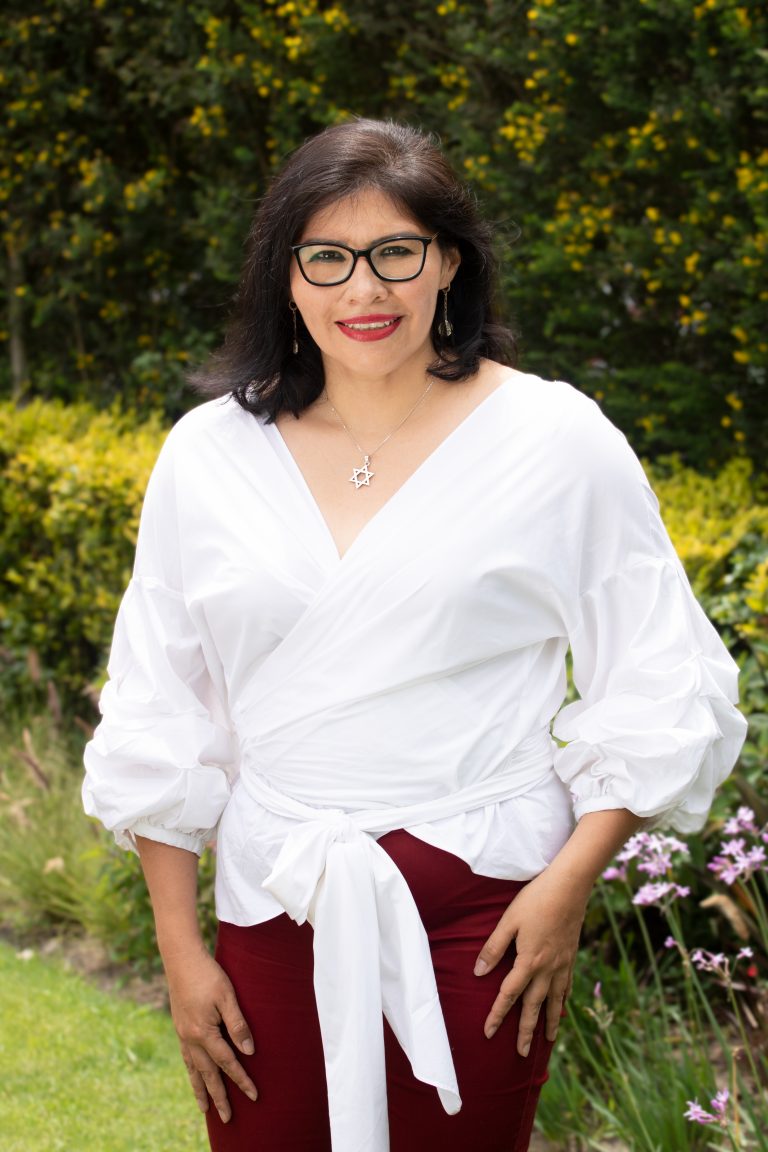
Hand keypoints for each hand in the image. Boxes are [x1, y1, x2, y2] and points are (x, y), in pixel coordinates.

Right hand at [165, 946, 257, 1122]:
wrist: (181, 959)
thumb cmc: (208, 974)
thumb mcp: (227, 996)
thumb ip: (237, 1024)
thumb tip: (249, 1051)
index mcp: (203, 1033)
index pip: (227, 1063)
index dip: (241, 1080)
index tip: (254, 1095)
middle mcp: (190, 1039)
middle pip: (207, 1074)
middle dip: (218, 1097)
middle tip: (227, 1118)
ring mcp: (182, 1034)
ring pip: (193, 1070)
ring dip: (200, 1089)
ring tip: (205, 1109)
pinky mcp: (179, 1027)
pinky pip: (186, 1058)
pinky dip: (191, 1071)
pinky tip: (194, 1075)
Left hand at [473, 868, 586, 1056]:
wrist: (570, 887)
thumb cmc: (535, 900)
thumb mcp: (509, 921)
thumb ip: (494, 948)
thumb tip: (479, 972)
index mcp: (528, 961)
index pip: (509, 995)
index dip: (497, 1015)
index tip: (488, 1033)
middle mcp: (547, 968)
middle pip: (534, 1006)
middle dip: (527, 1031)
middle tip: (521, 1053)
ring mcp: (562, 964)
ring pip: (555, 1000)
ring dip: (550, 1022)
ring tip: (549, 1040)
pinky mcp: (572, 955)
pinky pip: (567, 985)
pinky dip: (564, 999)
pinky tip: (562, 1005)